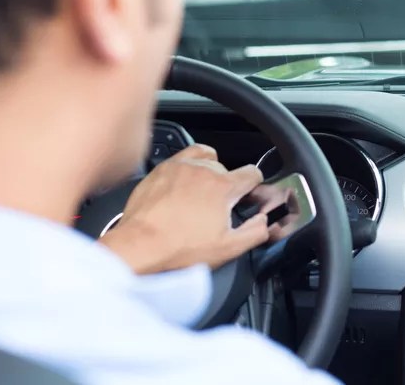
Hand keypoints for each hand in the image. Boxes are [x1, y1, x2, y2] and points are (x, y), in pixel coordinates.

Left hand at [99, 144, 269, 274]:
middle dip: (227, 185)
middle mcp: (204, 170)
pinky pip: (184, 155)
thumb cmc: (180, 248)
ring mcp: (181, 166)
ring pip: (206, 158)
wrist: (140, 246)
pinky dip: (189, 164)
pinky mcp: (161, 169)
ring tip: (202, 191)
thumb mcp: (228, 249)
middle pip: (228, 169)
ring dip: (209, 171)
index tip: (249, 192)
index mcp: (224, 187)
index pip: (252, 173)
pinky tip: (184, 182)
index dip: (255, 184)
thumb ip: (255, 232)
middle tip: (218, 207)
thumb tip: (264, 222)